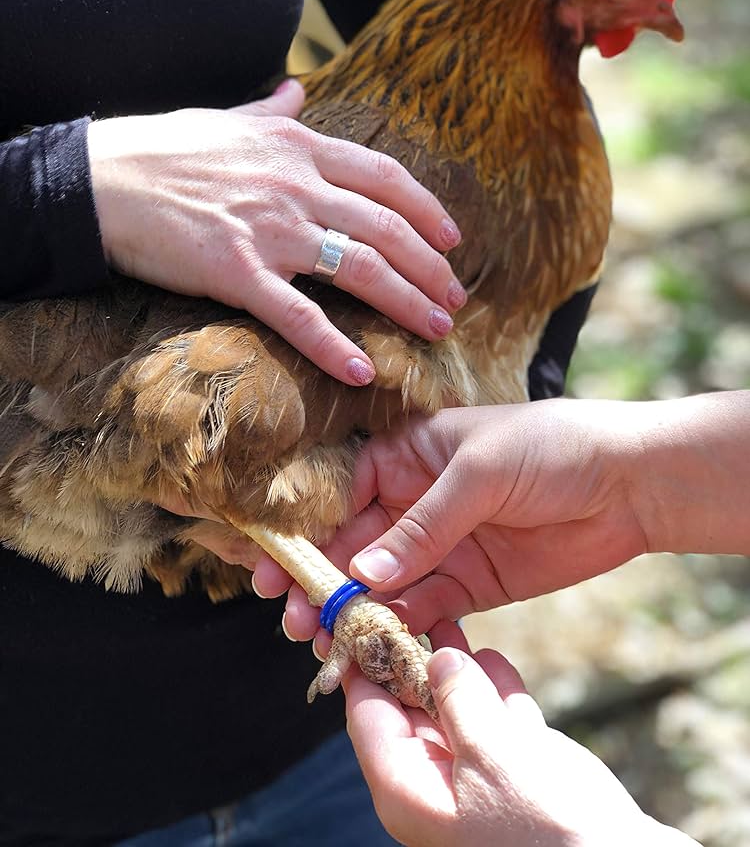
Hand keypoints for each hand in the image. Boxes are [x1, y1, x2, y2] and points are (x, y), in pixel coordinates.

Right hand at [88, 79, 465, 385]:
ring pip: (359, 266)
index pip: (385, 177)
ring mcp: (270, 229)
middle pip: (386, 227)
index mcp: (299, 147)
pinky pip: (299, 315)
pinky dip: (335, 346)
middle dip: (430, 266)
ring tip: (435, 329)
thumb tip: (299, 87)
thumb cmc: (163, 149)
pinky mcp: (237, 272)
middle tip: (454, 298)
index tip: (452, 240)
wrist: (102, 179)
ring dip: (406, 301)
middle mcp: (297, 185)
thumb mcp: (228, 119)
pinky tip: (364, 370)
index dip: (428, 210)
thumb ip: (273, 110)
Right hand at [267, 398, 647, 642]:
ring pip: (383, 582)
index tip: (275, 564)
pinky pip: (425, 607)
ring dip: (354, 610)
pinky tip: (378, 642)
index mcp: (409, 454)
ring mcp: (443, 545)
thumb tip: (363, 572)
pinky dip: (401, 625)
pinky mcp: (471, 583)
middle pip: (354, 543)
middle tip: (291, 616)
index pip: (343, 491)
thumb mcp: (480, 471)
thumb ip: (423, 525)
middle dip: (321, 578)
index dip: (307, 528)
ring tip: (323, 640)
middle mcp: (416, 500)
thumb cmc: (551, 447)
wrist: (629, 482)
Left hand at [344, 621, 696, 846]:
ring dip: (454, 668)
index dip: (365, 662)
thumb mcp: (492, 753)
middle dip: (411, 657)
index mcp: (407, 787)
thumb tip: (437, 657)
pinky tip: (490, 657)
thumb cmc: (543, 825)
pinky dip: (492, 690)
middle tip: (410, 607)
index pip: (367, 712)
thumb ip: (459, 699)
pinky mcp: (515, 774)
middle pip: (408, 707)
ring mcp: (476, 779)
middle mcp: (433, 782)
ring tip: (448, 620)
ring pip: (453, 710)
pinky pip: (493, 722)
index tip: (366, 615)